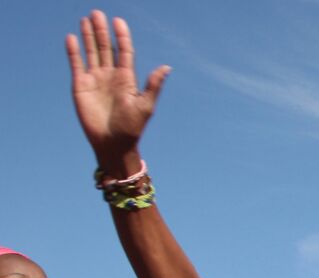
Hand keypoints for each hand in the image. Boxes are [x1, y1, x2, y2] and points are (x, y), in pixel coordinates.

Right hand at [66, 11, 169, 166]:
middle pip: (106, 48)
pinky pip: (76, 64)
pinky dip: (74, 51)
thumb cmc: (132, 128)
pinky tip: (72, 38)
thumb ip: (153, 86)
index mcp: (127, 79)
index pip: (124, 52)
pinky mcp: (81, 86)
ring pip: (91, 52)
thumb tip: (166, 68)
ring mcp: (95, 80)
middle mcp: (111, 76)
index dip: (121, 36)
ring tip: (86, 19)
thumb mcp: (145, 105)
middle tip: (97, 13)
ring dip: (88, 36)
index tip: (118, 21)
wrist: (113, 144)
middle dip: (102, 31)